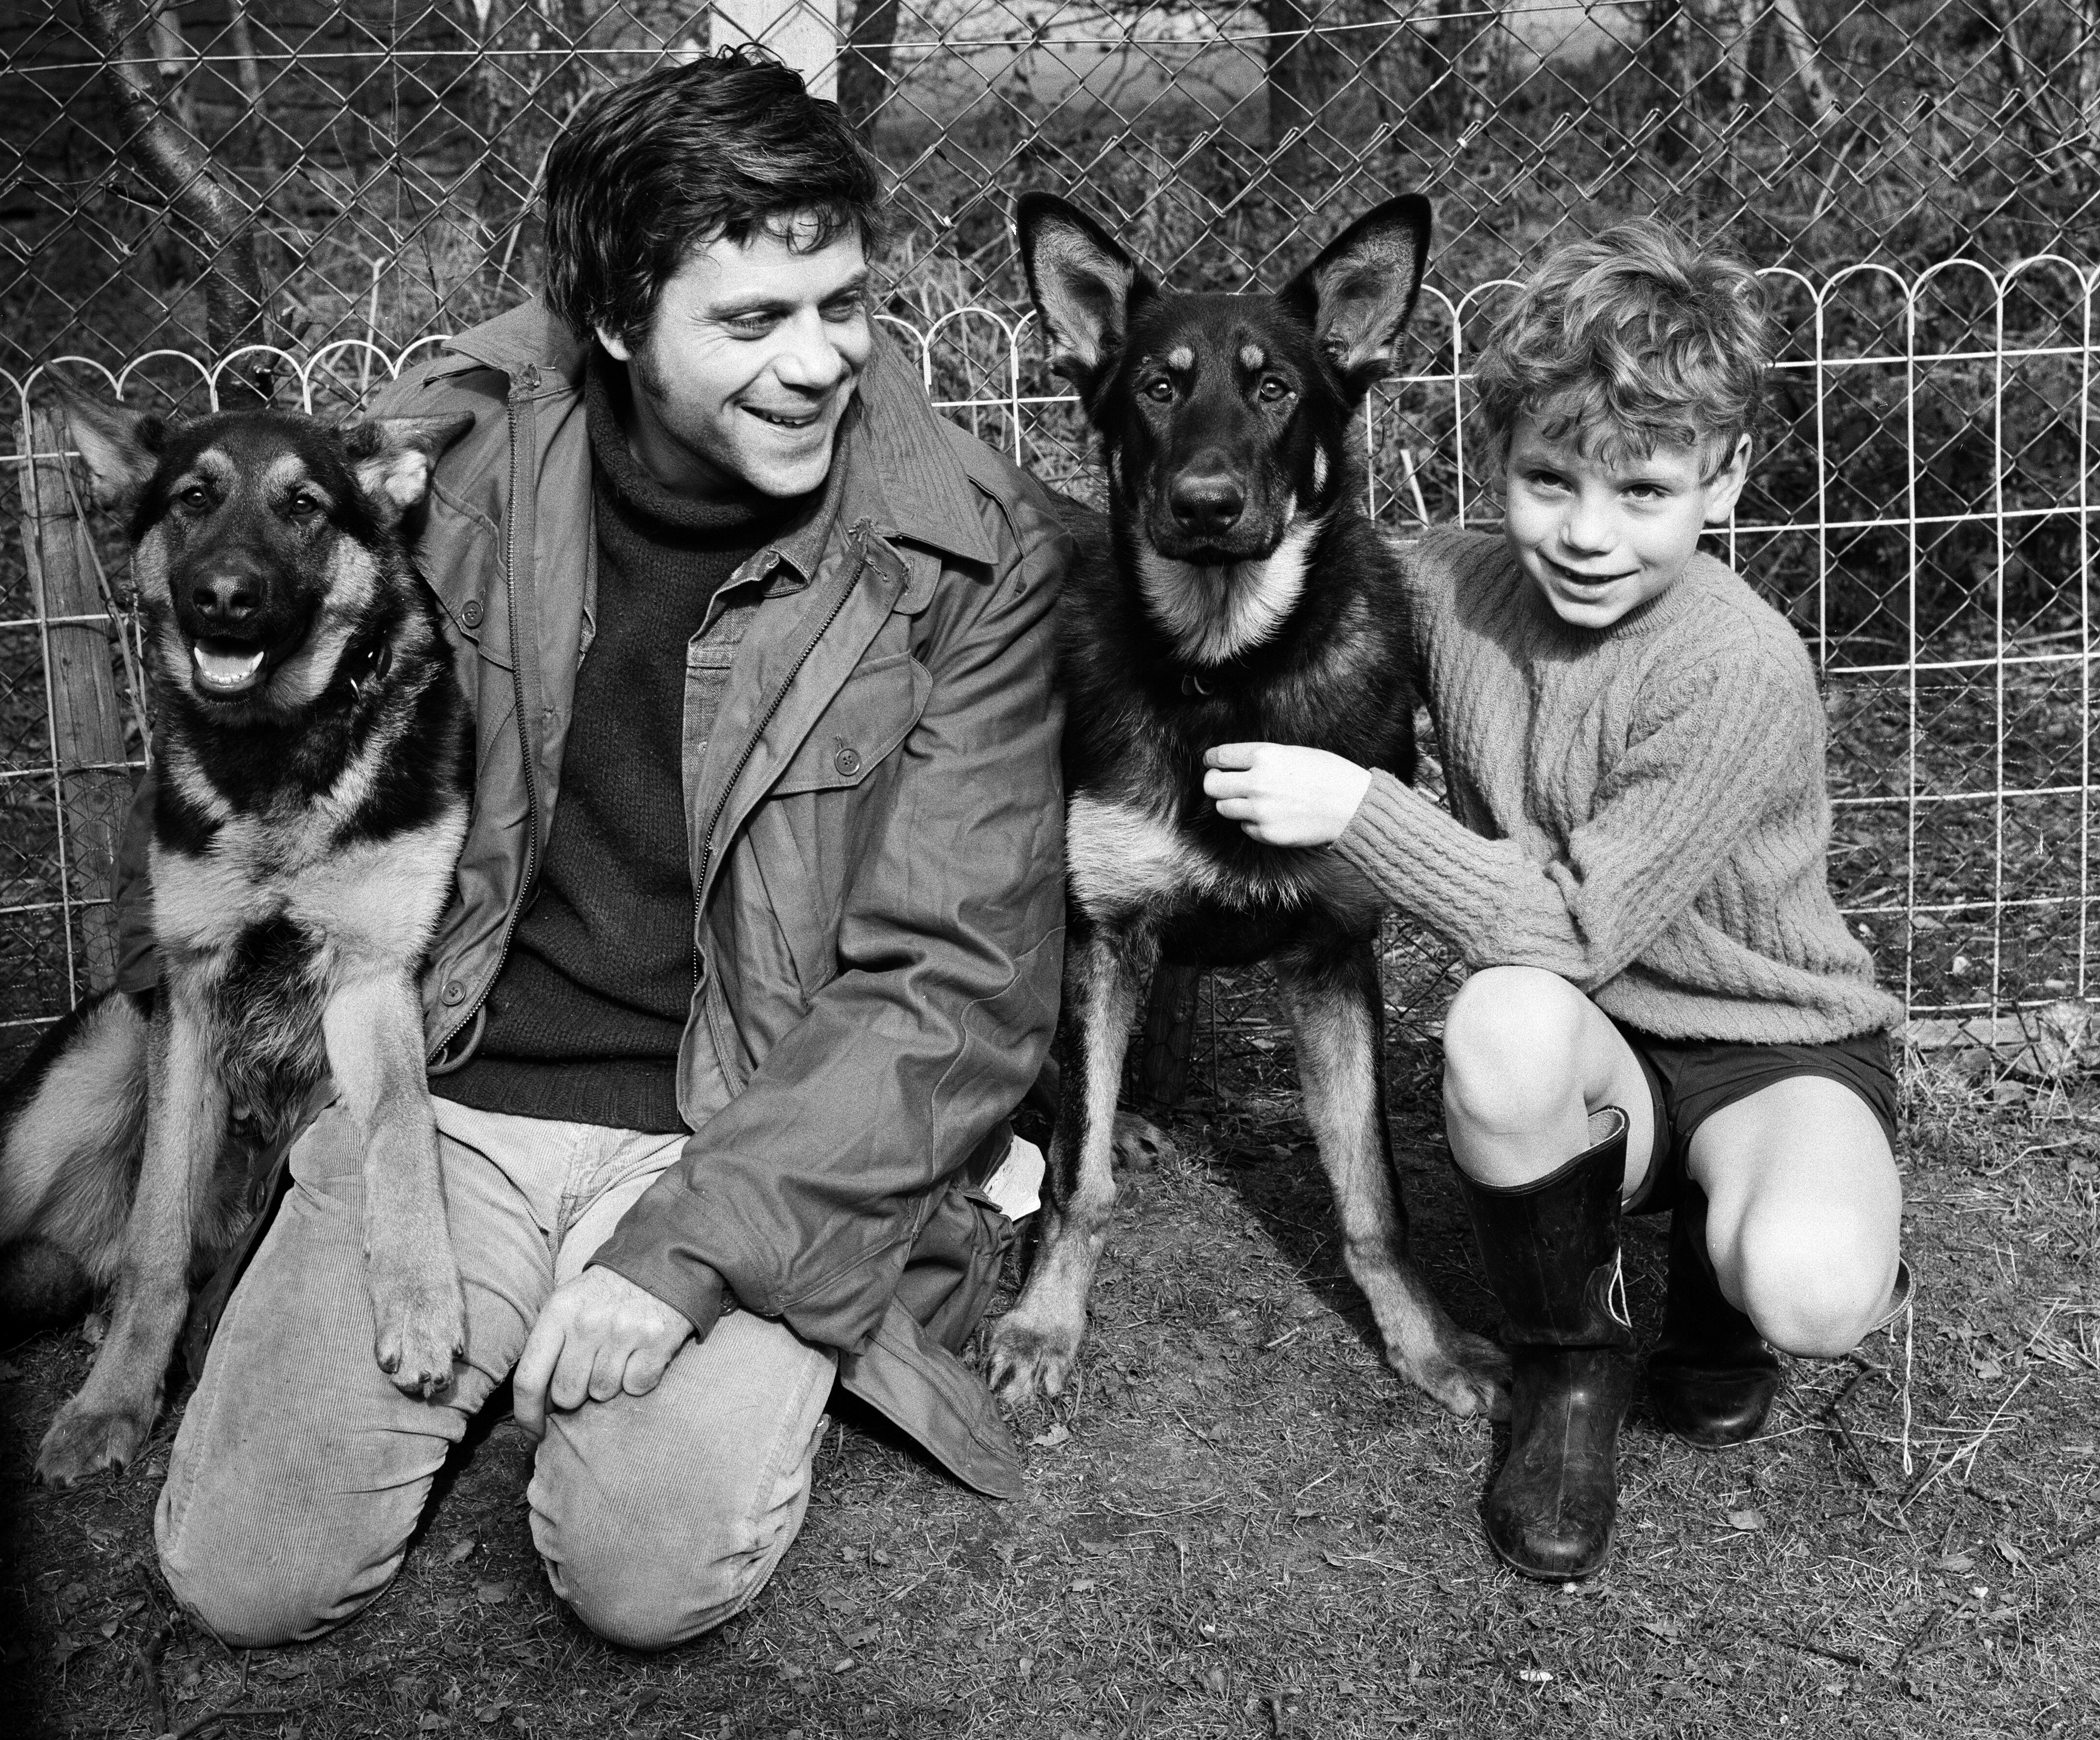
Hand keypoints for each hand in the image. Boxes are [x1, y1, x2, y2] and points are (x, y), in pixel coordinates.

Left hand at [511, 1265, 708, 1437]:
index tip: (533, 1433)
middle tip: (588, 1371)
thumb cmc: (606, 1292)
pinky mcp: (656, 1342)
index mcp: (558, 1312)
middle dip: (575, 1394)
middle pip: (567, 1394)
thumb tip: (536, 1403)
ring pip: (602, 1393)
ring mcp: (624, 1332)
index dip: (527, 1416)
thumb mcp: (568, 1303)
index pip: (529, 1379)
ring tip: (617, 1355)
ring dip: (608, 1383)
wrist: (663, 1261)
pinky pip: (637, 1387)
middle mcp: (588, 1322)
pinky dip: (638, 1379)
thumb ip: (549, 1345)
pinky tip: (639, 1355)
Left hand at [1202, 742, 1373, 846]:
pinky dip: (1252, 822)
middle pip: (1212, 785)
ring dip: (1232, 803)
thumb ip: (1261, 757)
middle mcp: (1257, 783)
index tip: (1212, 762)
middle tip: (1222, 782)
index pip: (1219, 757)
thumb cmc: (1329, 774)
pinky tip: (1272, 815)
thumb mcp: (1293, 753)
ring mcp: (1260, 811)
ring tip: (1251, 800)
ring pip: (1224, 808)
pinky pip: (1245, 827)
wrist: (1353, 806)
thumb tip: (1232, 763)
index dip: (1212, 760)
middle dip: (1214, 782)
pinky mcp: (1267, 833)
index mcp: (1265, 756)